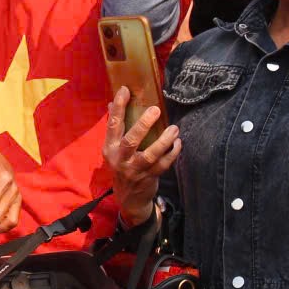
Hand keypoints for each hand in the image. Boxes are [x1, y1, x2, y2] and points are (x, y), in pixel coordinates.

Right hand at [103, 88, 180, 225]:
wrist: (129, 199)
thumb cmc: (123, 166)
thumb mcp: (114, 149)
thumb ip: (115, 128)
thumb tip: (113, 103)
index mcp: (109, 148)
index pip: (113, 125)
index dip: (118, 107)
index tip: (125, 89)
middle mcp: (120, 159)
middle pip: (131, 140)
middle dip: (143, 124)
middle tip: (156, 109)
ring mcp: (135, 170)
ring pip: (150, 154)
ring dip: (164, 140)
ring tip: (174, 128)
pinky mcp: (149, 178)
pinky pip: (163, 164)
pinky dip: (172, 153)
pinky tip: (178, 143)